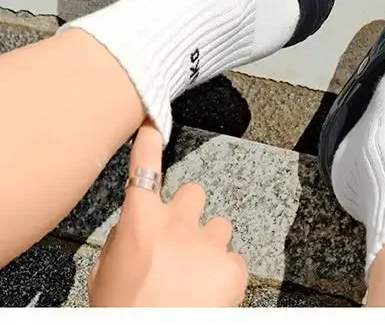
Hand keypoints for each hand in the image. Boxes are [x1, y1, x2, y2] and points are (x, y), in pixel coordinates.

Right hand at [88, 119, 247, 306]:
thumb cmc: (123, 312)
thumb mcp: (104, 275)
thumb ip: (121, 242)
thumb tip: (133, 231)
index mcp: (140, 221)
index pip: (144, 166)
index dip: (149, 140)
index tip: (153, 122)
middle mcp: (176, 222)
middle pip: (193, 193)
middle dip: (189, 213)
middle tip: (180, 243)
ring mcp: (207, 242)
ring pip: (219, 226)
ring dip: (209, 245)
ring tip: (195, 277)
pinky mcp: (232, 266)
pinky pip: (234, 259)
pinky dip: (225, 275)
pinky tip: (209, 296)